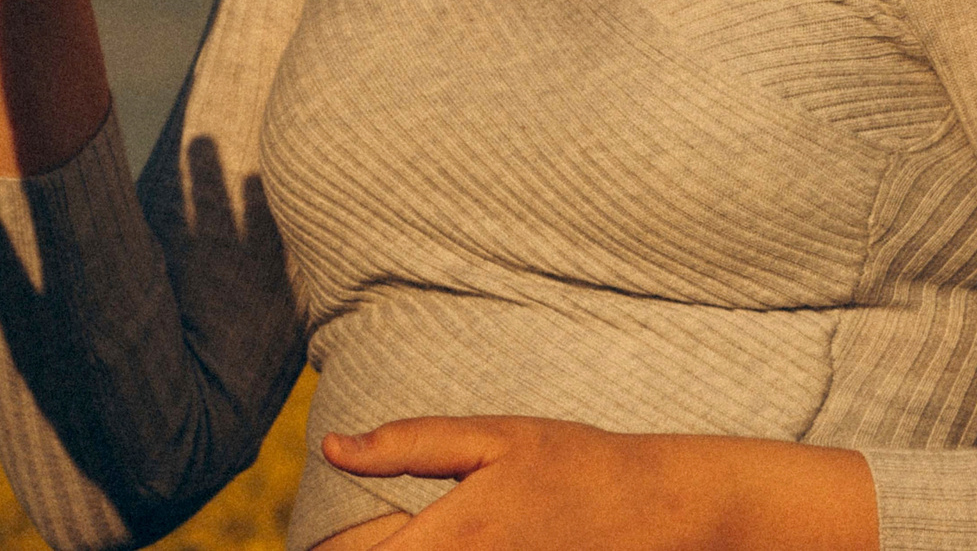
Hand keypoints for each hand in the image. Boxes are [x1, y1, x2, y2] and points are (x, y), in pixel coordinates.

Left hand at [320, 417, 877, 550]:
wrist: (656, 511)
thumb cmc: (574, 463)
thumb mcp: (495, 437)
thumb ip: (411, 444)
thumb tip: (333, 445)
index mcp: (449, 536)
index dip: (325, 549)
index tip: (319, 538)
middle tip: (356, 538)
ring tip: (411, 538)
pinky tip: (448, 543)